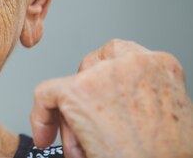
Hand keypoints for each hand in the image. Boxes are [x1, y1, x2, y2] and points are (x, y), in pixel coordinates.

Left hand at [30, 39, 192, 157]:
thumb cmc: (166, 152)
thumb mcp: (164, 111)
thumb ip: (139, 94)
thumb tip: (112, 101)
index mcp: (158, 65)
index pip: (117, 58)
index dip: (102, 82)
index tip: (98, 100)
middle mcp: (132, 62)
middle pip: (90, 69)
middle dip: (85, 99)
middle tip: (89, 128)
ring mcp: (103, 74)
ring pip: (70, 85)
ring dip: (71, 116)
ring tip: (85, 144)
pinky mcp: (77, 91)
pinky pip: (45, 94)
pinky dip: (41, 117)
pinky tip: (46, 135)